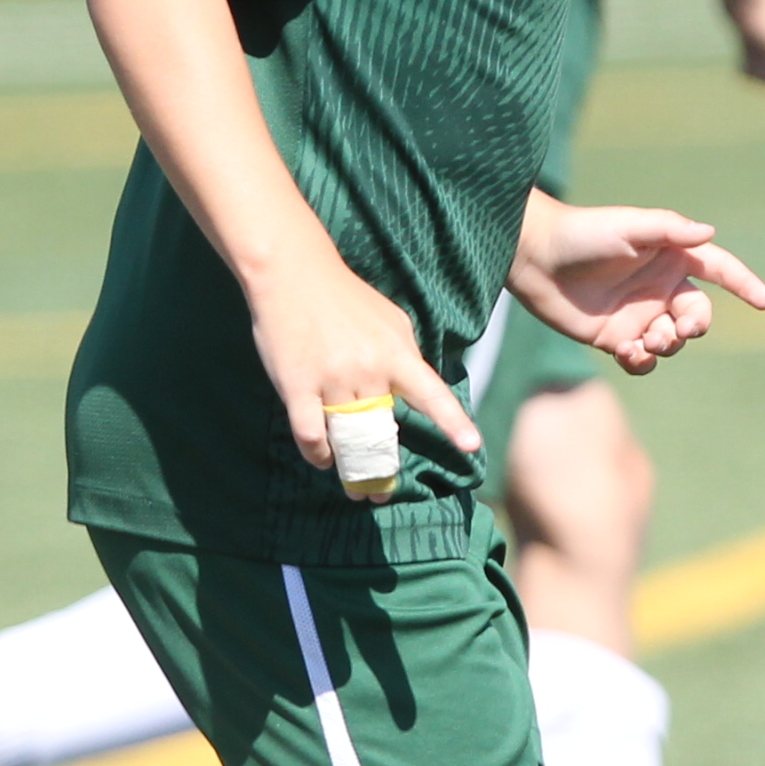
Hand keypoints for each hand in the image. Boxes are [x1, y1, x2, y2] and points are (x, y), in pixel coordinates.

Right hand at [248, 258, 480, 474]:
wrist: (293, 272)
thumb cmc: (344, 296)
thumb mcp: (390, 319)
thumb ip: (406, 355)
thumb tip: (416, 388)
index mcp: (396, 353)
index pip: (431, 394)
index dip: (453, 423)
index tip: (472, 446)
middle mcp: (368, 369)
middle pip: (382, 433)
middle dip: (381, 468)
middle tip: (379, 493)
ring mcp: (332, 380)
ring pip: (346, 439)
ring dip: (347, 464)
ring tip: (348, 479)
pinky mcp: (297, 386)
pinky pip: (311, 436)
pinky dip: (318, 454)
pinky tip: (322, 457)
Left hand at [512, 202, 764, 373]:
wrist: (534, 258)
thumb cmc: (583, 234)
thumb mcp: (629, 226)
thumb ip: (669, 230)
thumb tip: (709, 233)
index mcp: (670, 256)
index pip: (719, 269)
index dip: (743, 284)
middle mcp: (659, 286)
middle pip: (698, 315)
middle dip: (695, 326)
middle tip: (679, 330)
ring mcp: (639, 314)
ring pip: (673, 342)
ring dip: (668, 345)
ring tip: (645, 340)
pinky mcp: (615, 338)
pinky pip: (643, 360)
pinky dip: (643, 362)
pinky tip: (629, 353)